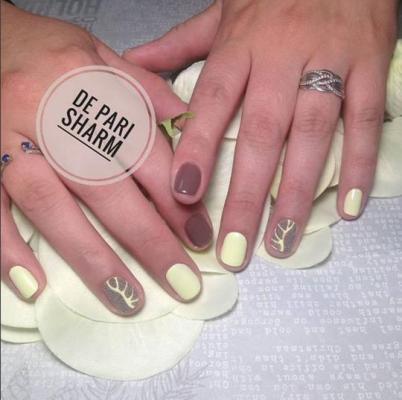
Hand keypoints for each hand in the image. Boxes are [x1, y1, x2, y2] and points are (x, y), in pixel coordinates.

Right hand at [1, 2, 211, 313]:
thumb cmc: (51, 53)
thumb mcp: (105, 58)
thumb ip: (147, 93)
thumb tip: (189, 126)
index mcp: (88, 87)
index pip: (145, 152)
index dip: (176, 197)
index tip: (199, 236)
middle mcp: (49, 117)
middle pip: (106, 188)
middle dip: (148, 240)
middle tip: (181, 281)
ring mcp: (8, 143)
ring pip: (52, 207)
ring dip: (91, 257)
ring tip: (126, 298)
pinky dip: (7, 249)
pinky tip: (32, 286)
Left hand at [124, 0, 397, 267]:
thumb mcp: (221, 13)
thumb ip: (179, 44)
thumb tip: (132, 63)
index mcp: (239, 46)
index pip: (212, 102)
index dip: (196, 149)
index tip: (182, 196)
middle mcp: (280, 57)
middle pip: (260, 134)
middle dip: (246, 195)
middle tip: (234, 247)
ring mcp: (328, 61)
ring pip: (311, 134)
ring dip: (296, 192)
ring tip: (281, 240)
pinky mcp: (369, 64)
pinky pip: (364, 120)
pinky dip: (358, 164)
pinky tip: (346, 208)